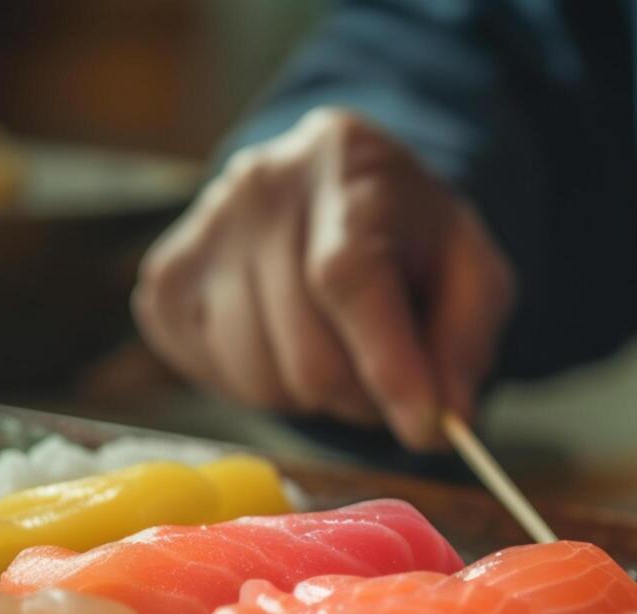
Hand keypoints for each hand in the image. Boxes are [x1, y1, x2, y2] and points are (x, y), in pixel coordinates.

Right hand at [133, 108, 515, 448]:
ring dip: (312, 398)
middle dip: (360, 396)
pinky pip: (215, 379)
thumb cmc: (408, 240)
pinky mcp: (166, 282)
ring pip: (259, 376)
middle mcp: (259, 185)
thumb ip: (467, 342)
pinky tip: (287, 345)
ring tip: (338, 356)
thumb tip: (444, 421)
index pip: (349, 276)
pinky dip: (263, 387)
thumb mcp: (471, 273)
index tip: (423, 427)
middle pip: (305, 347)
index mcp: (345, 163)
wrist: (330, 197)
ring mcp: (201, 232)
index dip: (387, 363)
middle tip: (386, 387)